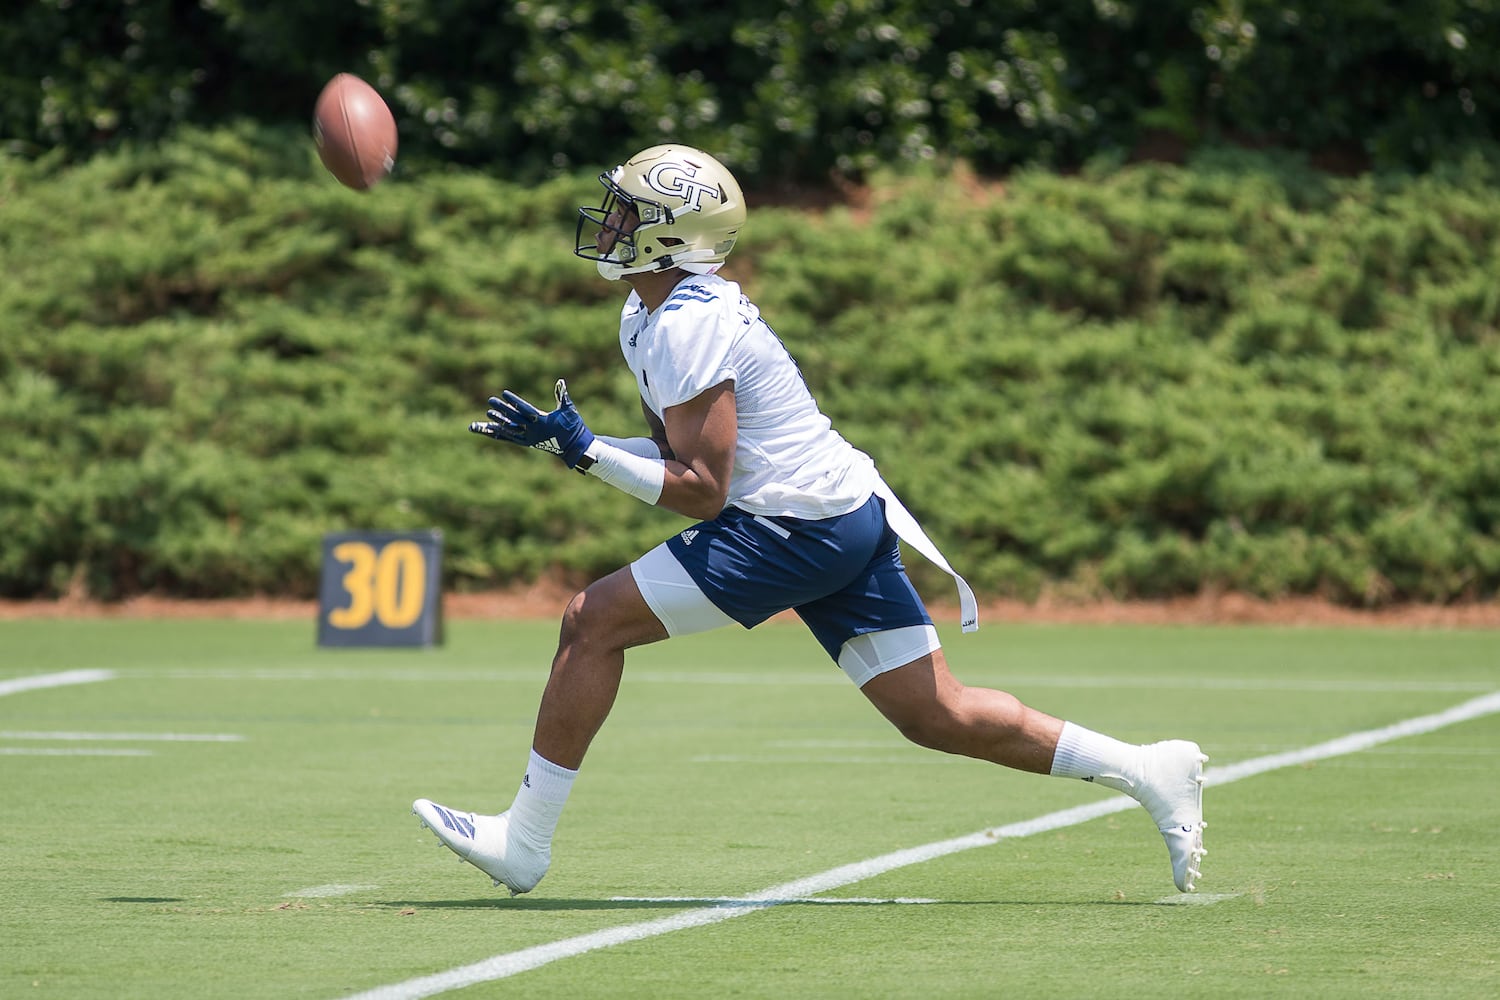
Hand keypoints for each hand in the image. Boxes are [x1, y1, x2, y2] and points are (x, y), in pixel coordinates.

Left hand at [470, 379, 595, 468]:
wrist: (573, 447)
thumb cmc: (573, 427)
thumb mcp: (569, 411)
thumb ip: (563, 396)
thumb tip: (561, 382)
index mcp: (542, 422)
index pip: (525, 409)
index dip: (514, 401)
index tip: (504, 393)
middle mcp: (533, 431)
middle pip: (514, 419)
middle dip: (502, 409)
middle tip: (491, 400)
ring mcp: (529, 439)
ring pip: (509, 430)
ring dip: (497, 422)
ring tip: (487, 414)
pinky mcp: (527, 443)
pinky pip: (510, 438)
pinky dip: (499, 433)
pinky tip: (489, 429)